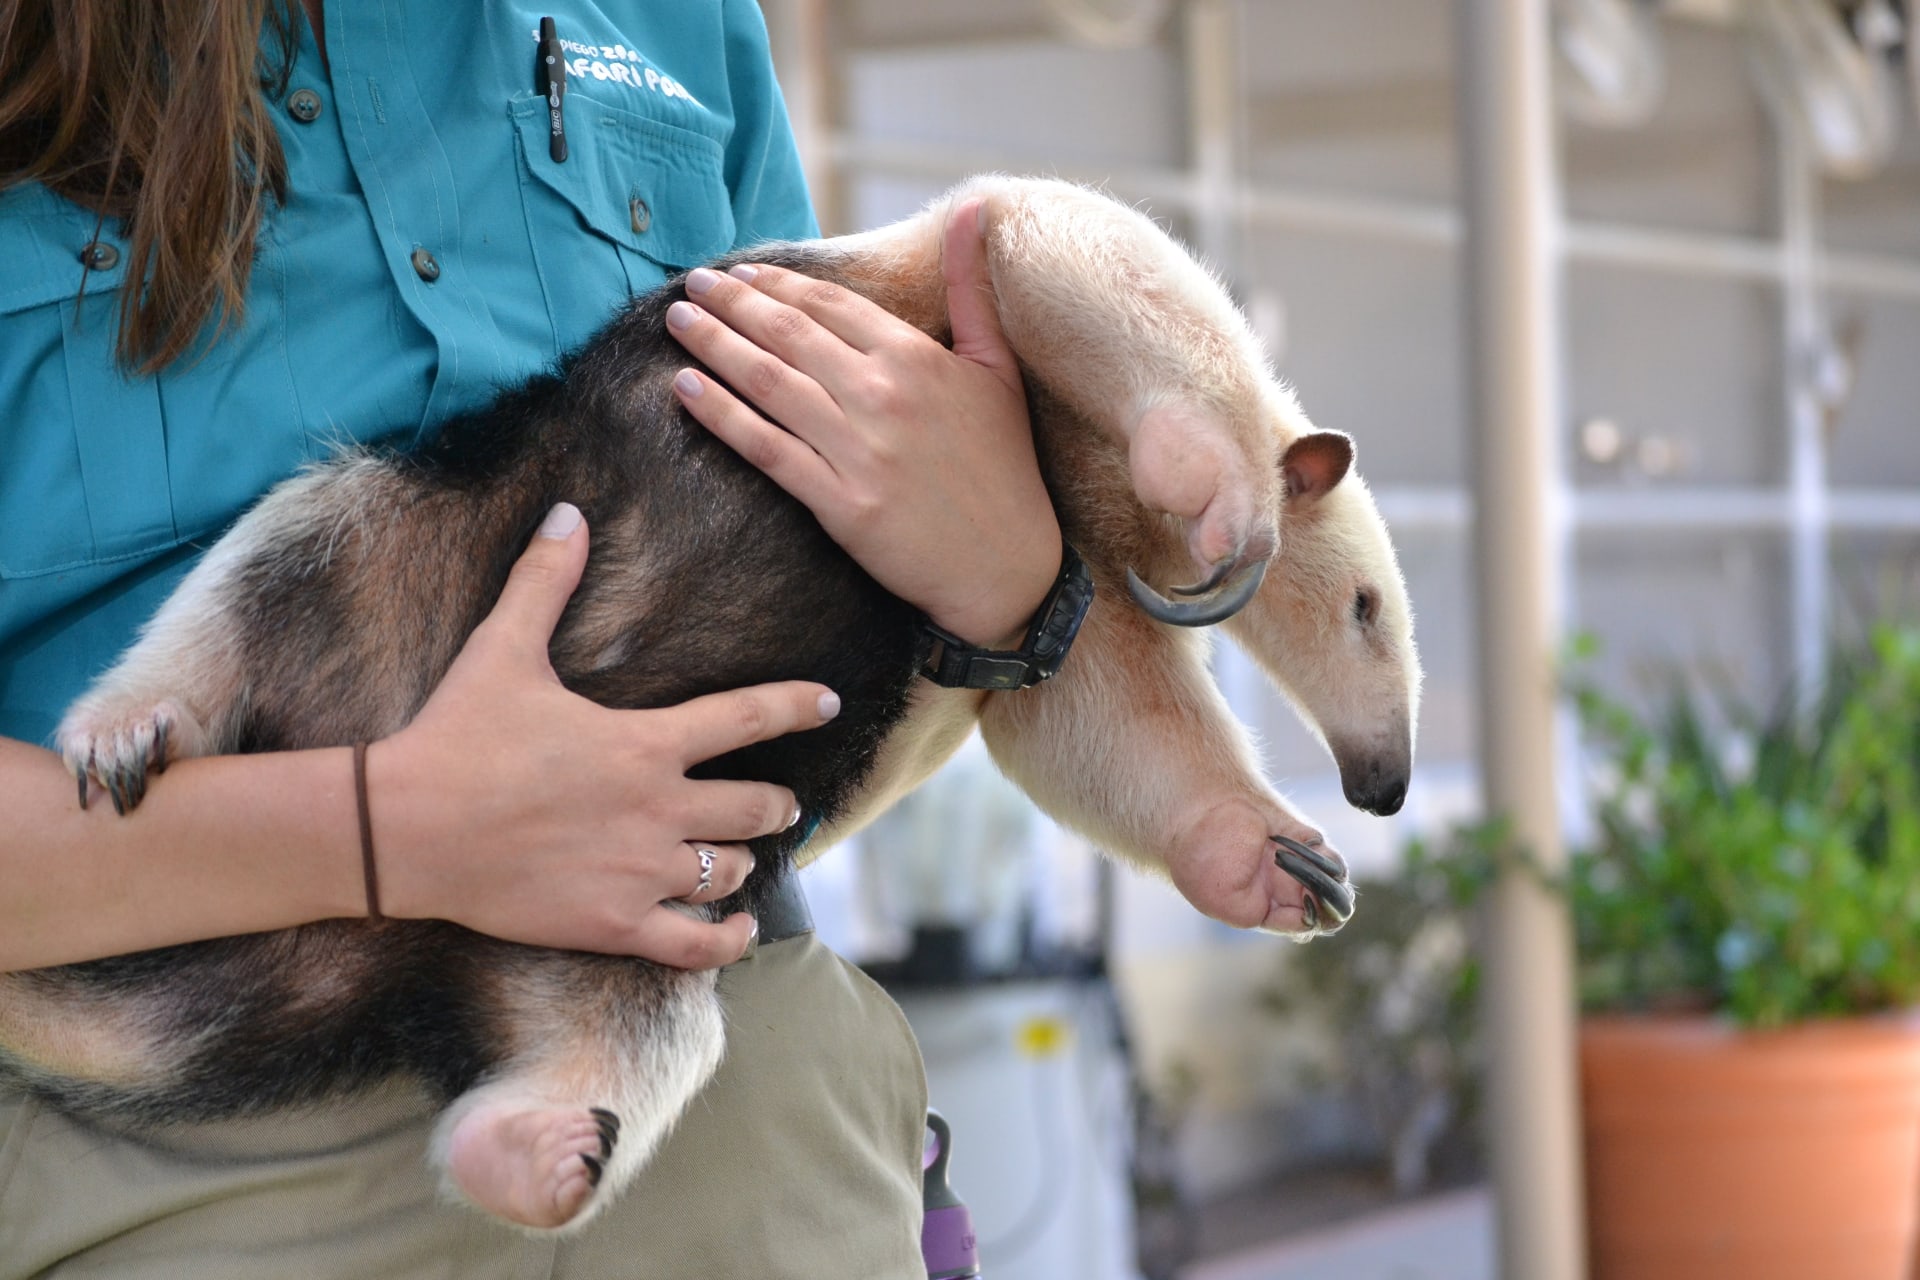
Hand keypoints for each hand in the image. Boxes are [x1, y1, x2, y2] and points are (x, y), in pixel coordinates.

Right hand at [370, 503, 839, 967]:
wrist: (406, 828)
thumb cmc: (455, 735)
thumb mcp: (504, 649)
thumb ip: (544, 581)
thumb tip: (567, 512)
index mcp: (644, 742)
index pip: (747, 716)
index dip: (797, 706)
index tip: (830, 702)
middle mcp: (658, 807)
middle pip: (754, 807)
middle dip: (775, 805)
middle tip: (780, 804)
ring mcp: (640, 871)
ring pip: (728, 871)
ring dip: (742, 863)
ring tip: (739, 859)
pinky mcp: (613, 923)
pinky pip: (694, 944)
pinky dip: (725, 939)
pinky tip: (737, 930)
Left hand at [667, 198, 1062, 647]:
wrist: (1007, 566)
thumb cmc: (1004, 466)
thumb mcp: (998, 368)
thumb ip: (971, 288)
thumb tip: (975, 207)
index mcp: (916, 359)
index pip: (830, 306)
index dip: (778, 285)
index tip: (742, 272)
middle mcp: (882, 396)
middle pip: (788, 335)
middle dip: (731, 303)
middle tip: (691, 283)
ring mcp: (859, 451)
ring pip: (769, 383)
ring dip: (714, 345)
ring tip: (679, 321)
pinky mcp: (841, 504)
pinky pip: (767, 449)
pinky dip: (722, 416)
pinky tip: (686, 390)